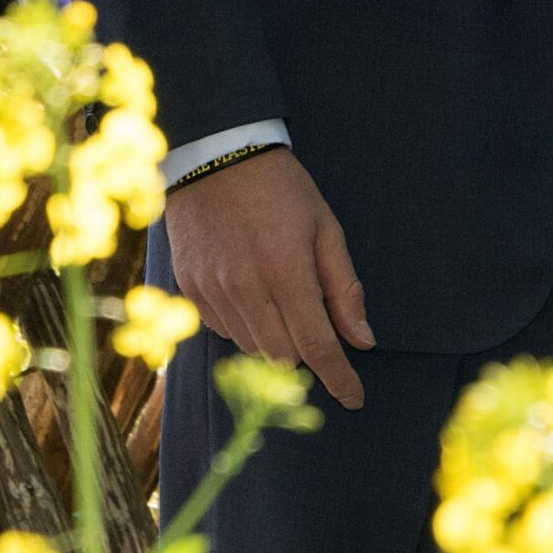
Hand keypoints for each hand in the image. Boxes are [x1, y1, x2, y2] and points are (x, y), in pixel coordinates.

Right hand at [164, 147, 373, 408]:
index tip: (355, 398)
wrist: (215, 154)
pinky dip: (244, 325)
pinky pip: (223, 329)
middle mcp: (246, 288)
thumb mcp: (324, 226)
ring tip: (281, 302)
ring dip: (275, 341)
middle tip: (318, 335)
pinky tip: (252, 295)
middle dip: (307, 357)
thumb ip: (343, 287)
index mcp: (286, 271)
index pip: (317, 346)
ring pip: (252, 347)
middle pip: (283, 357)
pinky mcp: (189, 287)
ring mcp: (212, 290)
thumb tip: (362, 340)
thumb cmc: (280, 187)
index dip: (339, 379)